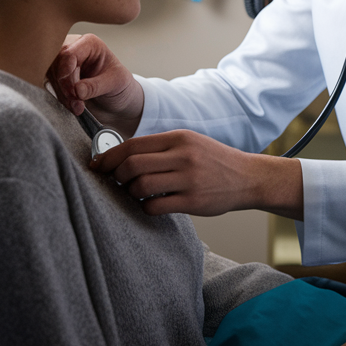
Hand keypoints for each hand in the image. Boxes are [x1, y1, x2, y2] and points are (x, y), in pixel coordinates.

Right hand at [47, 33, 143, 133]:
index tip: (74, 91)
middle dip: (64, 86)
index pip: (68, 53)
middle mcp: (74, 48)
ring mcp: (63, 61)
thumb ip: (96, 86)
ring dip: (62, 94)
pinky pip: (49, 84)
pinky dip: (59, 97)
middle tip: (77, 102)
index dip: (67, 73)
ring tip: (78, 107)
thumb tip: (77, 90)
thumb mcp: (114, 84)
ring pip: (50, 75)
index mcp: (89, 43)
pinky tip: (71, 105)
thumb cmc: (119, 85)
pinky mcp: (57, 74)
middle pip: (55, 63)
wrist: (117, 99)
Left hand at [91, 128, 304, 219]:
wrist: (248, 177)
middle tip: (114, 182)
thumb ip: (160, 148)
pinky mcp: (193, 201)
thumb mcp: (189, 143)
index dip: (109, 157)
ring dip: (129, 193)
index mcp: (179, 138)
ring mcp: (189, 179)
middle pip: (132, 165)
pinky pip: (154, 206)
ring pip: (140, 186)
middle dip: (115, 176)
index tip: (98, 166)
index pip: (133, 145)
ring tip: (133, 194)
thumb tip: (121, 156)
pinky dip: (145, 207)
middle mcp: (183, 156)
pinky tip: (149, 205)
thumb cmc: (213, 161)